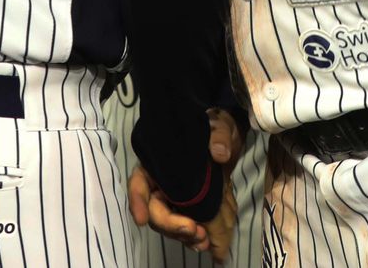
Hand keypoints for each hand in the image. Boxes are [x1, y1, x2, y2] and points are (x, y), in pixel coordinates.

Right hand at [130, 110, 242, 260]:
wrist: (230, 141)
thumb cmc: (217, 128)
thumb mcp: (220, 125)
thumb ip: (219, 135)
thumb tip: (220, 151)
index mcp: (158, 161)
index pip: (139, 181)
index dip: (137, 201)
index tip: (142, 219)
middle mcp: (161, 182)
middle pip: (154, 209)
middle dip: (170, 224)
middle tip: (193, 230)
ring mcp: (174, 197)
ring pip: (168, 222)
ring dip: (183, 234)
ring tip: (203, 240)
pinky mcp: (189, 208)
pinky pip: (184, 226)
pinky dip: (192, 236)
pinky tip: (204, 241)